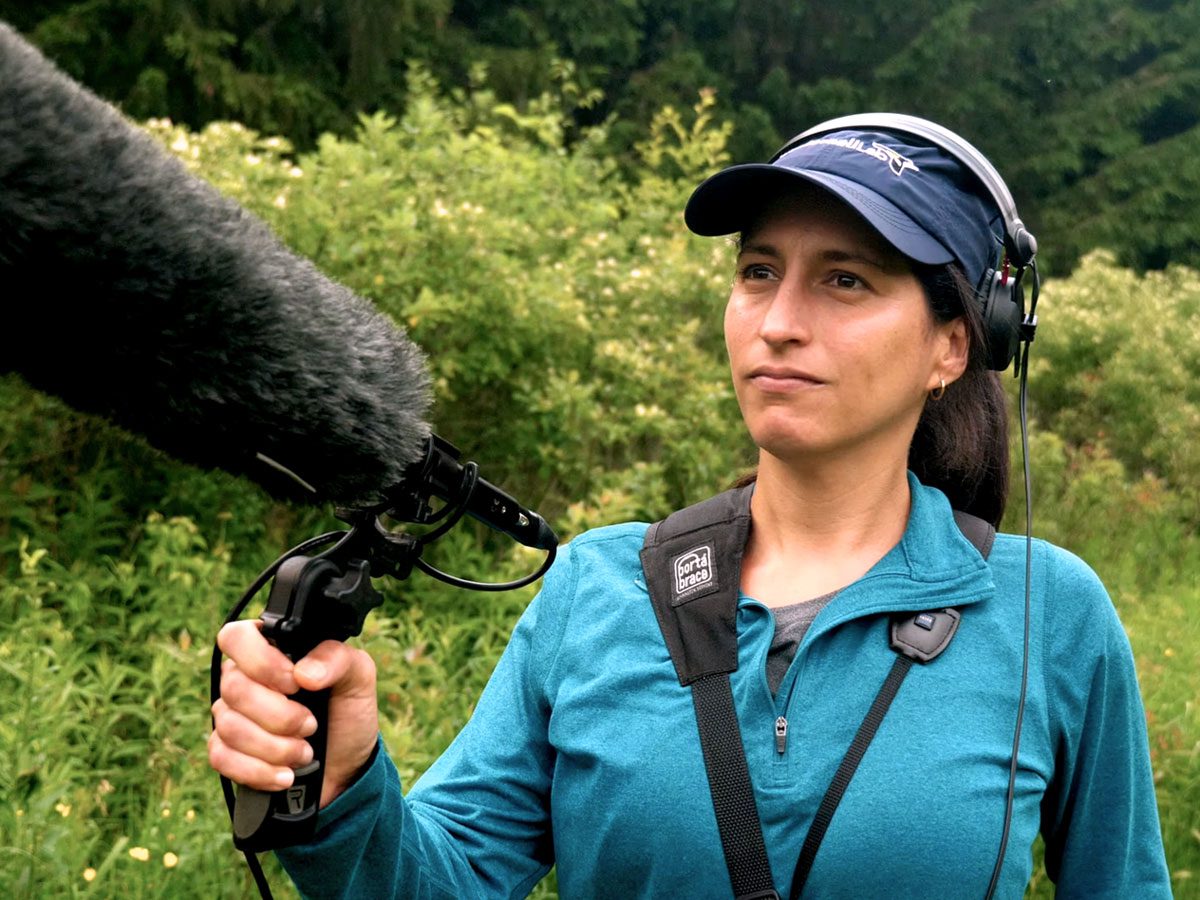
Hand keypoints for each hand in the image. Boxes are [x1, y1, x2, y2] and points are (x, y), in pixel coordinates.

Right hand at [209, 620, 379, 808]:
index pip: (236, 637)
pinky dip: (259, 770)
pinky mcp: (227, 751)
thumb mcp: (358, 678)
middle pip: (234, 689)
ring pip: (228, 726)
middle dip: (280, 716)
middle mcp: (245, 679)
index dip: (261, 663)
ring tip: (305, 752)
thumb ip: (337, 659)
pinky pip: (221, 757)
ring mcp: (232, 715)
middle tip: (311, 725)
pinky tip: (285, 774)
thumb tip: (303, 672)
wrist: (347, 767)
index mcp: (272, 650)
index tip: (295, 684)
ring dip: (275, 747)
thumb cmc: (348, 714)